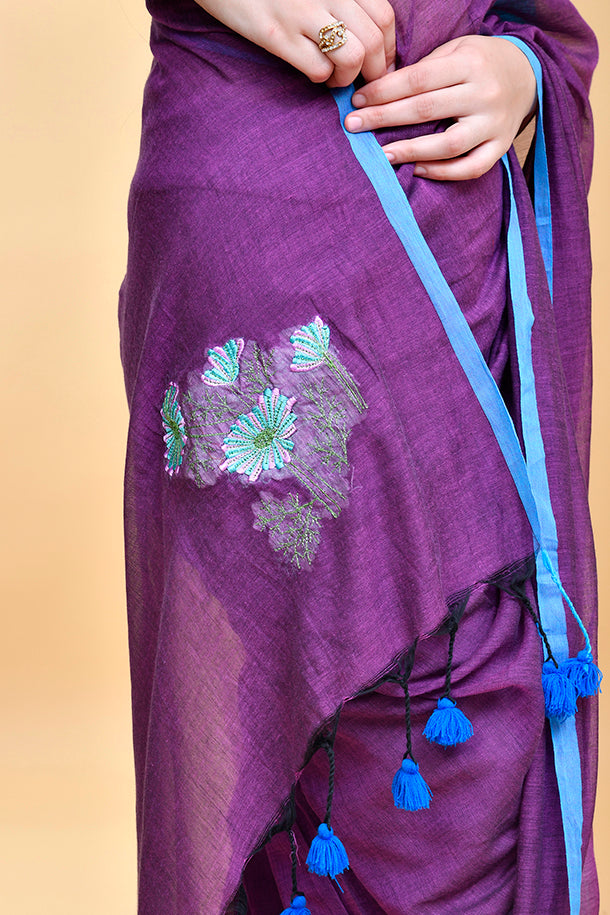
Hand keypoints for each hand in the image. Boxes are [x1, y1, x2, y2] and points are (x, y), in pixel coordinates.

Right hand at [195, 0, 394, 86]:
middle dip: (375, 71)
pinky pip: (318, 69)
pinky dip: (322, 80)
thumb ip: (341, 0)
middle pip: (374, 41)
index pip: (384, 16)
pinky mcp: (277, 35)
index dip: (388, 47)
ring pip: (353, 57)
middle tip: (363, 82)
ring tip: (336, 79)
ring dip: (349, 78)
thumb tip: (368, 34)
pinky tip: (314, 74)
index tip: (380, 63)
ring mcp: (302, 13)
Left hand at [344, 35, 537, 179]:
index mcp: (470, 63)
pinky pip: (471, 167)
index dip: (384, 92)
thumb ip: (424, 70)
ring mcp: (494, 124)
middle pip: (426, 110)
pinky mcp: (501, 147)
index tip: (356, 101)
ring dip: (411, 151)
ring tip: (382, 155)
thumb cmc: (479, 62)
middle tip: (354, 127)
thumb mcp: (455, 51)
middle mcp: (484, 94)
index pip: (418, 80)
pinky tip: (417, 170)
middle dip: (384, 119)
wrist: (528, 74)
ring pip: (449, 144)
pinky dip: (443, 172)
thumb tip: (377, 91)